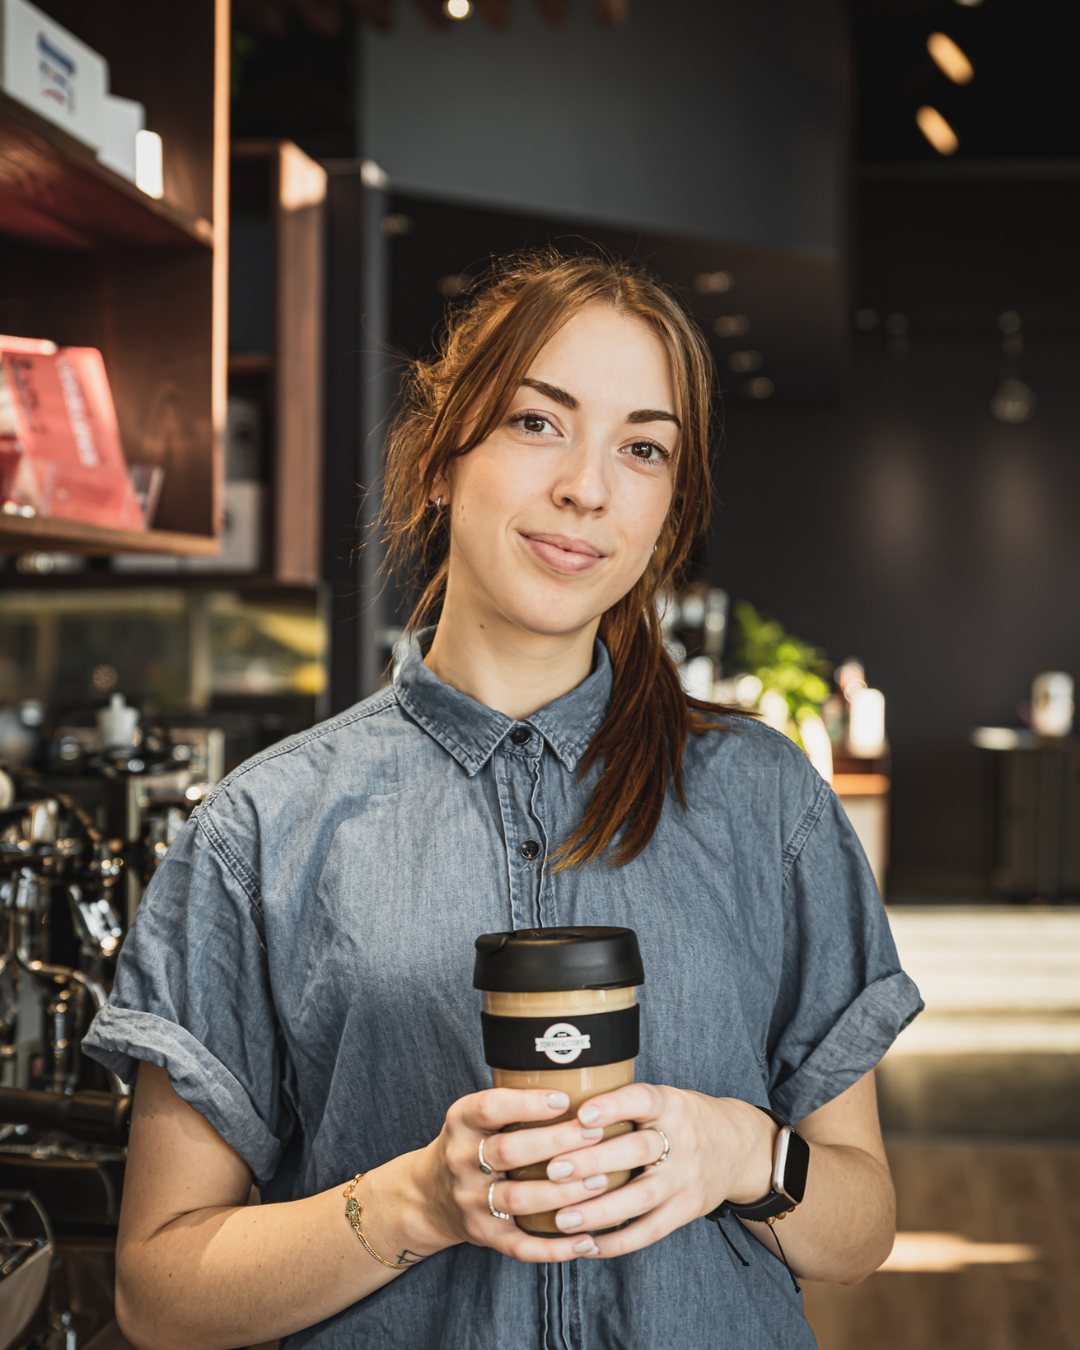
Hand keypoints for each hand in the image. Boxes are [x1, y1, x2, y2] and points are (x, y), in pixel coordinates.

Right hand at [412, 1086, 612, 1263]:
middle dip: (557, 1142)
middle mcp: (460, 1160)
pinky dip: (554, 1248)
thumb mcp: (476, 1115)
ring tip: (601, 1180)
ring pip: (519, 1198)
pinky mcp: (482, 1235)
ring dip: (564, 1191)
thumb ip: (512, 1102)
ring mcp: (470, 1201)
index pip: (489, 1107)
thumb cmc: (472, 1145)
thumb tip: (576, 1075)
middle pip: (509, 1151)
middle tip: (596, 1133)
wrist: (429, 1196)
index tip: (564, 1099)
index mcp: (461, 1122)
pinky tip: (586, 1241)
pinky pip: (520, 1246)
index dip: (526, 1104)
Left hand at [510, 1085, 776, 1258]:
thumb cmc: (684, 1119)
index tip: (581, 1115)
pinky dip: (618, 1242)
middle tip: (553, 1169)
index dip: (613, 1106)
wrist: (739, 1147)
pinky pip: (650, 1230)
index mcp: (672, 1105)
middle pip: (638, 1151)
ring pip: (642, 1197)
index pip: (642, 1100)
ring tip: (562, 1218)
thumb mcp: (665, 1098)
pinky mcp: (688, 1210)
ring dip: (599, 1210)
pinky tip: (587, 1245)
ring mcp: (687, 1178)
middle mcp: (682, 1141)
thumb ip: (625, 1103)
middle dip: (593, 1161)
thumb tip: (560, 1105)